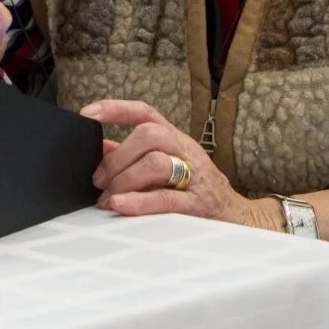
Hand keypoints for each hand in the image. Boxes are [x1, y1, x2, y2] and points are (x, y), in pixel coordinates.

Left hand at [82, 99, 276, 229]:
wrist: (240, 220)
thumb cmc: (197, 190)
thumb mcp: (168, 166)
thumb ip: (134, 157)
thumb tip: (99, 149)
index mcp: (175, 139)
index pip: (146, 112)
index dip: (116, 109)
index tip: (87, 114)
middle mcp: (185, 151)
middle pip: (148, 134)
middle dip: (117, 156)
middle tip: (98, 180)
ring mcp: (195, 176)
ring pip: (156, 162)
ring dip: (124, 180)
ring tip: (108, 198)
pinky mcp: (198, 205)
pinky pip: (166, 199)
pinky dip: (139, 202)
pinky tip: (120, 205)